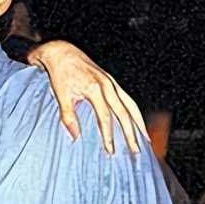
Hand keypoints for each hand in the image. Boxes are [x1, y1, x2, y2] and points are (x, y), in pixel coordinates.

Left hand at [30, 39, 147, 154]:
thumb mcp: (60, 96)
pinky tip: (137, 122)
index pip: (105, 118)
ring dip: (139, 123)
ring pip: (131, 105)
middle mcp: (107, 85)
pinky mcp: (111, 81)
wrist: (61, 52)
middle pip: (124, 113)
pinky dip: (133, 111)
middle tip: (136, 151)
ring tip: (145, 140)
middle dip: (131, 134)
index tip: (111, 151)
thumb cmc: (59, 73)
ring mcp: (111, 82)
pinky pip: (127, 98)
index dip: (108, 136)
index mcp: (95, 88)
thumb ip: (68, 117)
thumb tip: (75, 137)